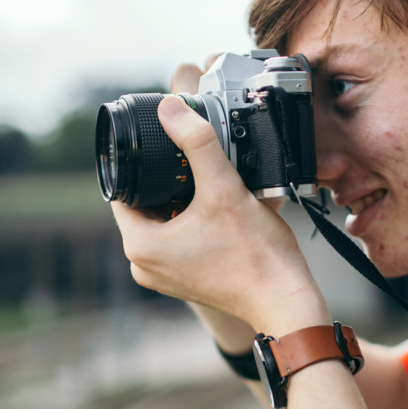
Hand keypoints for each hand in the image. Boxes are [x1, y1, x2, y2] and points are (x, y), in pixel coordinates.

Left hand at [111, 91, 327, 334]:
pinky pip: (176, 240)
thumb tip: (169, 107)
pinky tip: (216, 212)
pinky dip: (190, 222)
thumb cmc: (256, 255)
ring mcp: (162, 277)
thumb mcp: (224, 188)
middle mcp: (142, 266)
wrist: (284, 301)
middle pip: (144, 204)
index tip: (166, 148)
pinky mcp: (182, 281)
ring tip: (209, 187)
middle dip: (166, 182)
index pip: (123, 190)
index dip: (143, 164)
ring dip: (180, 201)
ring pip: (162, 221)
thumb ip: (197, 143)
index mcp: (139, 246)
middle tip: (195, 166)